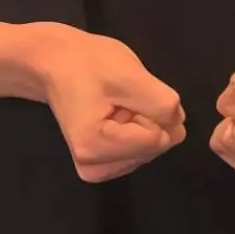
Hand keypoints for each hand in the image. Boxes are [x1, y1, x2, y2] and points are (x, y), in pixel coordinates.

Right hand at [25, 23, 185, 183]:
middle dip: (148, 118)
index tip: (125, 95)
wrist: (56, 64)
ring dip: (143, 122)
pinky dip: (137, 130)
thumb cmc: (89, 64)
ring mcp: (97, 169)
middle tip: (120, 97)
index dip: (151, 110)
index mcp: (95, 147)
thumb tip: (177, 127)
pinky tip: (116, 114)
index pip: (159, 139)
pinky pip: (141, 150)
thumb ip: (162, 105)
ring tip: (115, 103)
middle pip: (155, 147)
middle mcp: (95, 168)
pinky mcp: (102, 165)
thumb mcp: (131, 75)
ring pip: (151, 149)